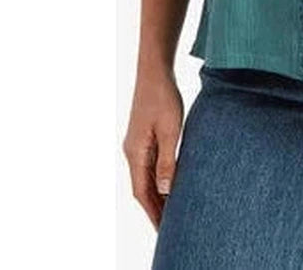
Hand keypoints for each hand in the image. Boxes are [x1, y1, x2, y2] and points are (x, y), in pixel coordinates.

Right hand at [122, 70, 183, 228]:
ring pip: (144, 178)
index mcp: (136, 153)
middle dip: (154, 209)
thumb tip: (164, 191)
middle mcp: (132, 152)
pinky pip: (148, 166)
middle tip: (169, 229)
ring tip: (170, 212)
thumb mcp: (171, 129)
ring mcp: (136, 144)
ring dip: (155, 196)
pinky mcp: (142, 137)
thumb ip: (168, 161)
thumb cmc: (163, 97)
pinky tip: (167, 183)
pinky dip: (156, 180)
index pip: (142, 192)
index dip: (153, 213)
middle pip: (141, 189)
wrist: (154, 71)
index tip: (164, 230)